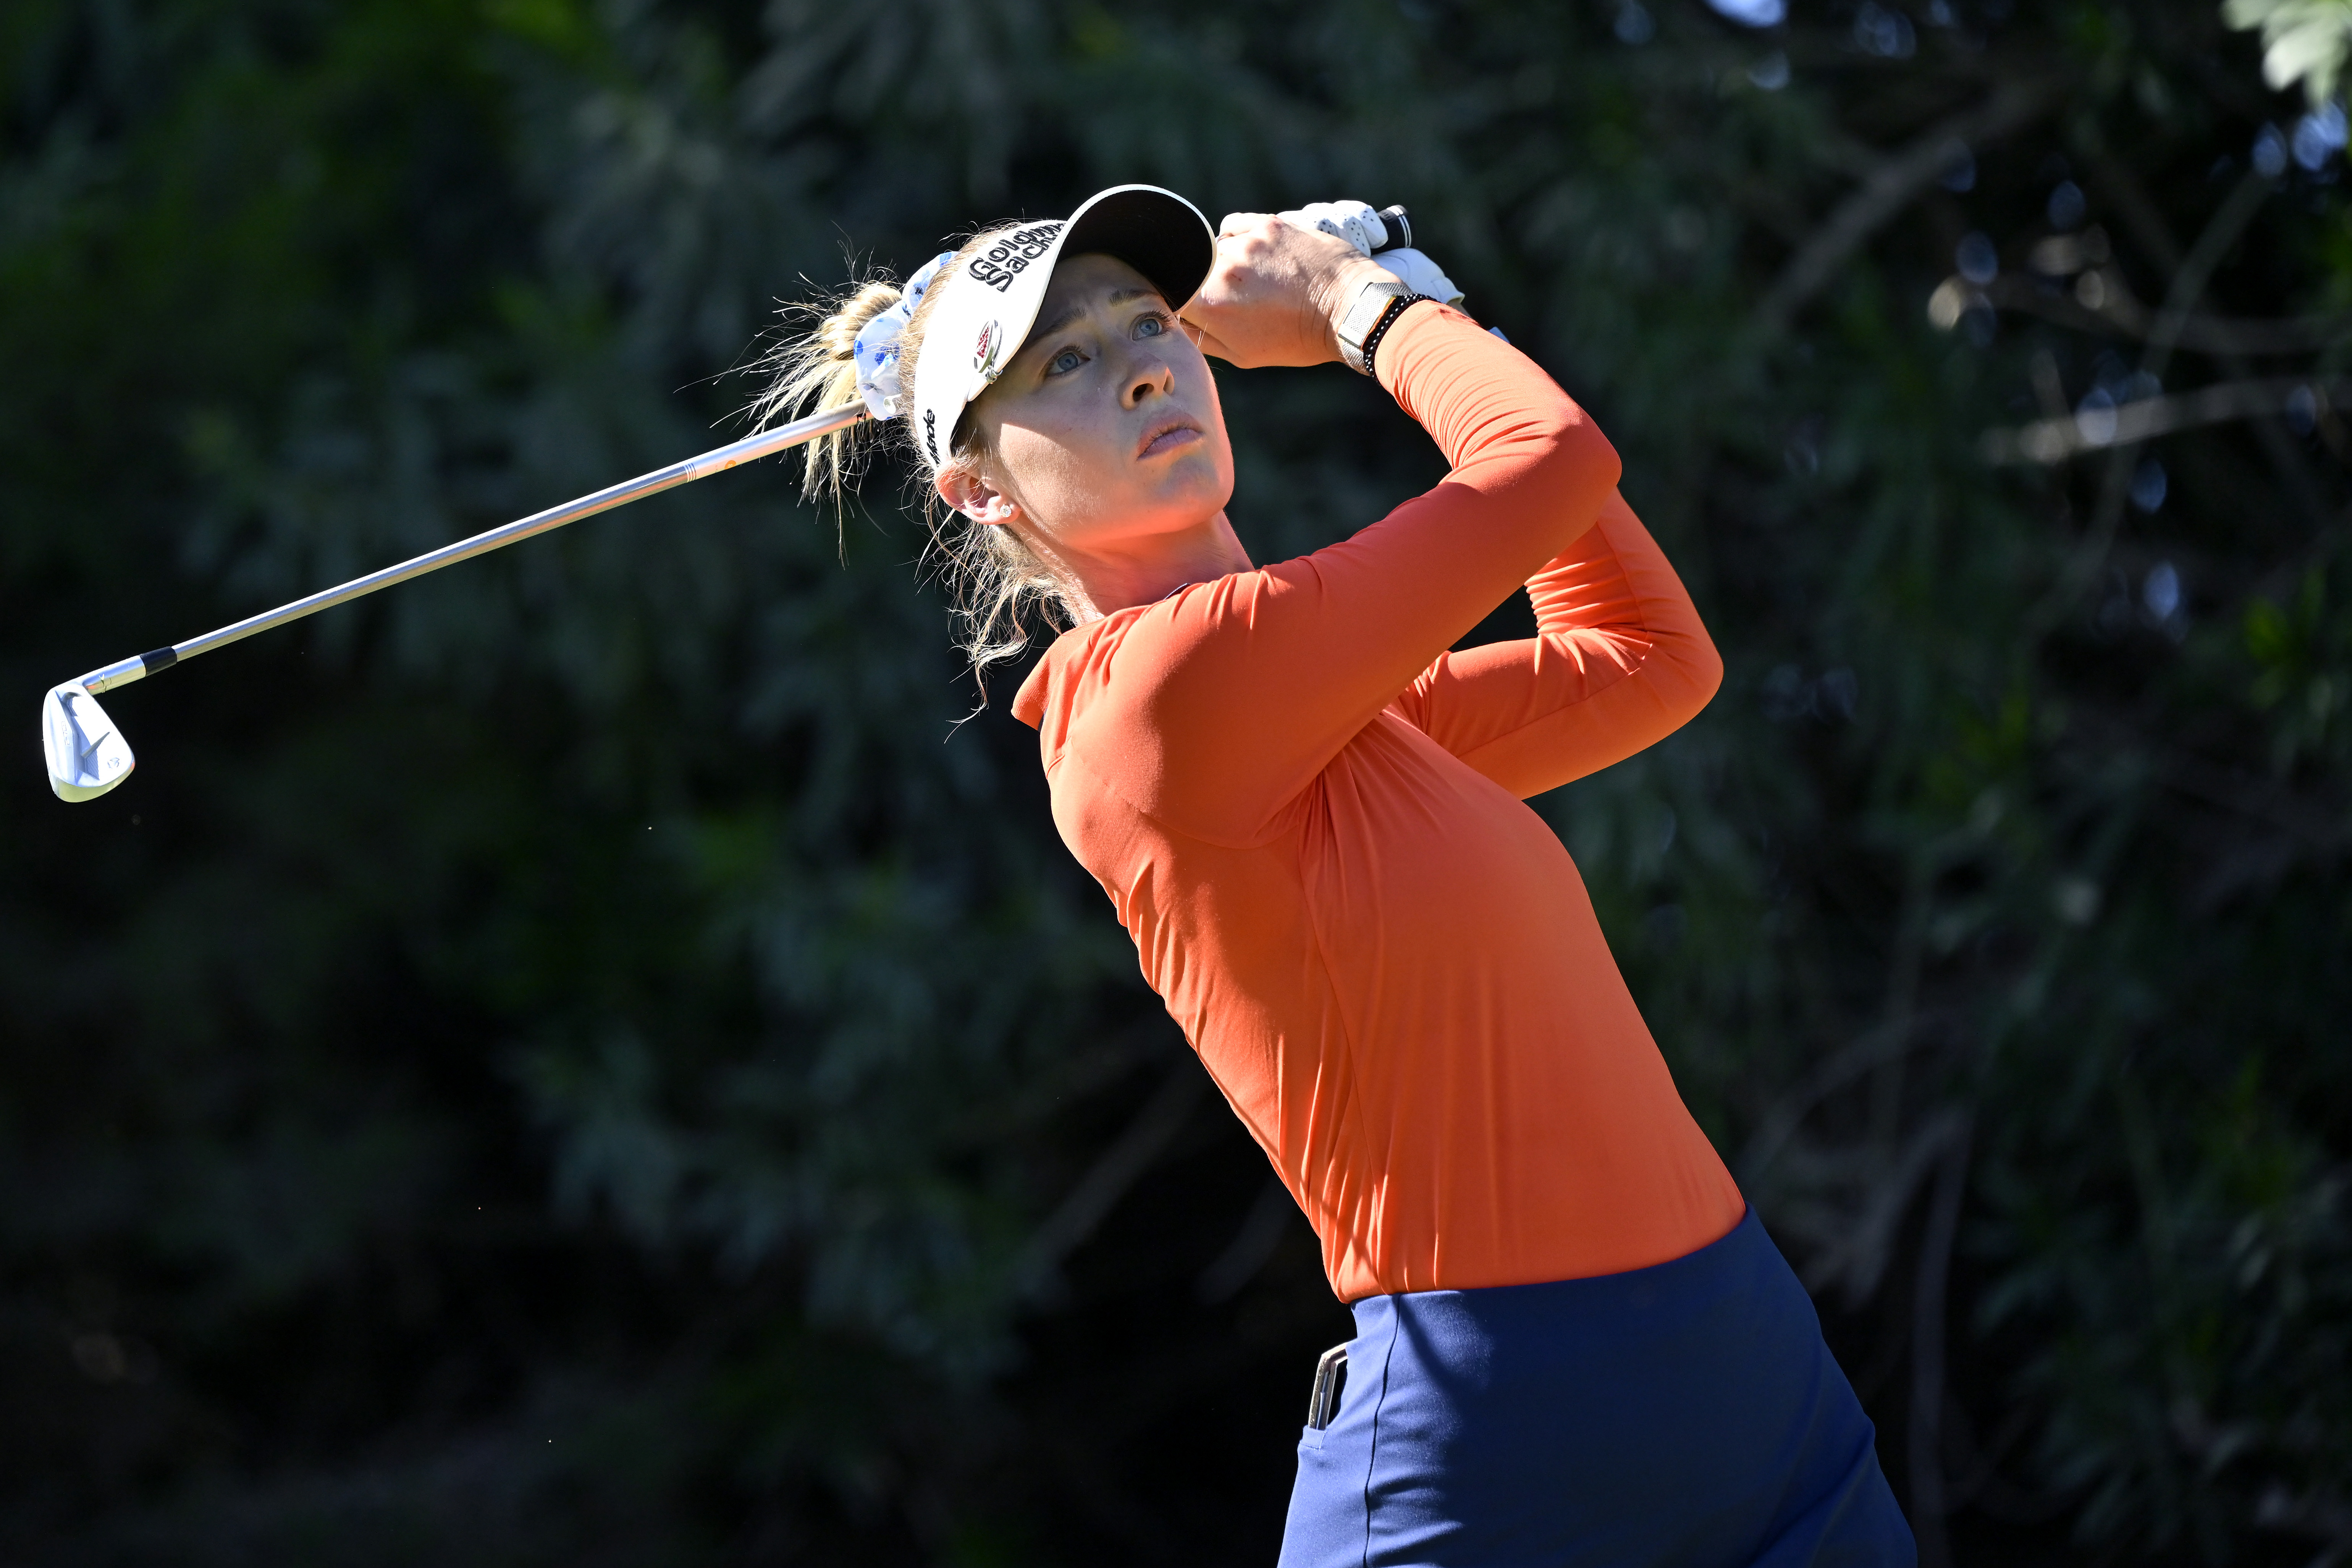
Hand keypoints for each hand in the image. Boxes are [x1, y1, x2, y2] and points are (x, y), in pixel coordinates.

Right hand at [1179, 212, 1395, 368]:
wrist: (1349, 308)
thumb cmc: (1299, 338)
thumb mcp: (1245, 354)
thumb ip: (1202, 338)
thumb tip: (1179, 322)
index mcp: (1210, 305)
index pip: (1172, 296)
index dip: (1182, 303)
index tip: (1198, 309)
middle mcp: (1222, 269)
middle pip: (1192, 271)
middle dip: (1207, 285)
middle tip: (1238, 299)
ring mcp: (1245, 242)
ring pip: (1215, 249)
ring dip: (1227, 263)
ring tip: (1259, 281)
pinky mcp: (1267, 223)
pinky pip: (1234, 225)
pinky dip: (1239, 238)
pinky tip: (1258, 255)